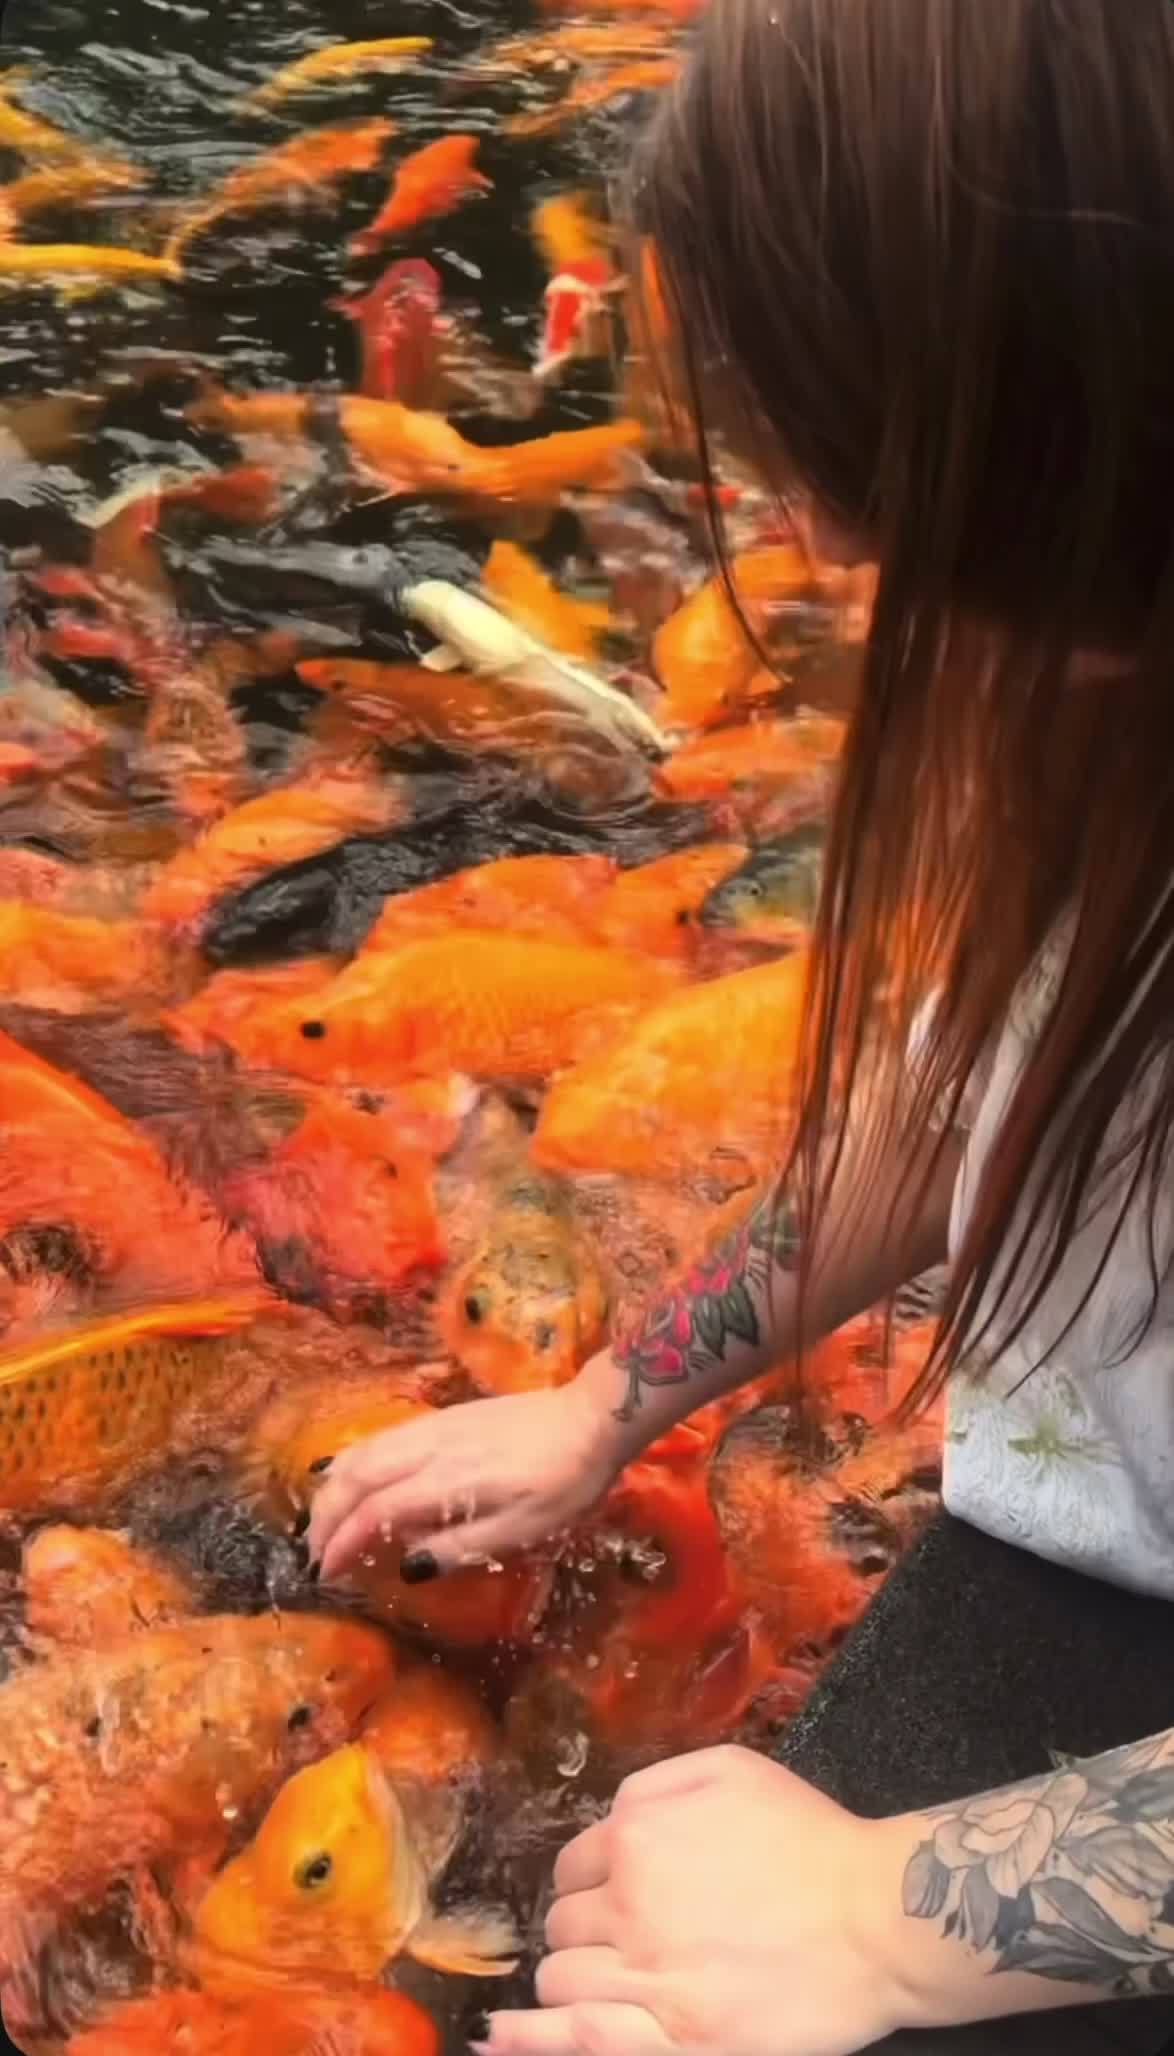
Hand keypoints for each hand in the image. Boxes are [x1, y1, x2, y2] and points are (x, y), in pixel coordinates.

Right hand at [307, 1374, 626, 1580]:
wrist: (591, 1420)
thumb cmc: (563, 1484)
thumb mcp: (521, 1532)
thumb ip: (460, 1549)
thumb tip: (406, 1566)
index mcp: (448, 1481)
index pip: (377, 1511)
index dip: (345, 1541)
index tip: (327, 1571)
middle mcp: (430, 1448)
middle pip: (357, 1476)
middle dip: (326, 1514)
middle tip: (314, 1551)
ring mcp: (434, 1426)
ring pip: (365, 1450)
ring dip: (335, 1485)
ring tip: (322, 1518)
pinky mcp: (444, 1416)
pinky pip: (383, 1436)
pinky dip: (354, 1458)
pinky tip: (351, 1472)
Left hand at [479, 1746, 920, 2055]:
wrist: (877, 1917)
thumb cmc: (809, 1839)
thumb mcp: (731, 1768)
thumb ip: (653, 1783)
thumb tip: (608, 1816)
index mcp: (637, 1838)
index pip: (571, 1867)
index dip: (592, 1880)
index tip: (615, 1894)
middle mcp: (631, 1907)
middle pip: (563, 1927)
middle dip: (585, 1930)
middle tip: (626, 1937)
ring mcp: (651, 1981)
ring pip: (562, 1983)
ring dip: (574, 1980)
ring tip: (609, 1980)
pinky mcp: (680, 2041)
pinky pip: (584, 2041)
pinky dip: (539, 2038)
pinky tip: (502, 2036)